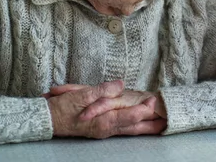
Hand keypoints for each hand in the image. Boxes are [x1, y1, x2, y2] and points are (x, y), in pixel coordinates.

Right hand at [48, 82, 167, 119]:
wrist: (47, 120)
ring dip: (146, 128)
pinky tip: (140, 125)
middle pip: (133, 128)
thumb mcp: (80, 95)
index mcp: (102, 120)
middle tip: (168, 119)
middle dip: (151, 125)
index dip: (142, 110)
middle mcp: (105, 128)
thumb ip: (102, 90)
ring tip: (161, 125)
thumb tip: (120, 85)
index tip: (153, 102)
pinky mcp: (101, 128)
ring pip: (129, 130)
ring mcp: (104, 130)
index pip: (127, 117)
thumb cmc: (62, 107)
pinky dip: (134, 127)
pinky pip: (122, 129)